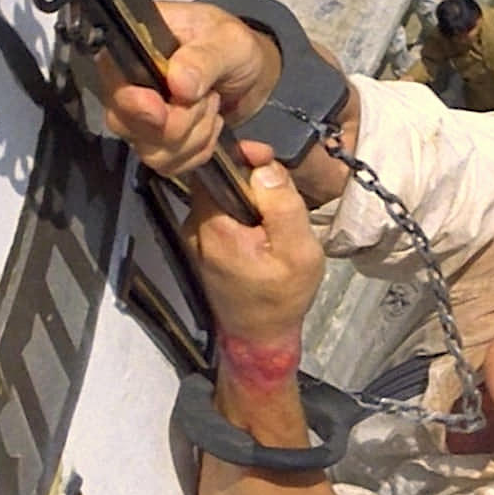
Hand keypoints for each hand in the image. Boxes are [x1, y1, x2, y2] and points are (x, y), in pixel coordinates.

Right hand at [98, 1, 280, 176]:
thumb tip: (179, 83)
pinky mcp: (159, 144)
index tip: (161, 111)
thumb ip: (204, 59)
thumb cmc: (232, 45)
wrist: (249, 71)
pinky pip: (171, 166)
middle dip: (178, 123)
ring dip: (195, 136)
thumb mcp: (227, 40)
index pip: (113, 84)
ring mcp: (141, 119)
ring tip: (213, 106)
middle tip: (208, 96)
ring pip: (153, 153)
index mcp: (135, 49)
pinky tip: (213, 127)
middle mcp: (129, 87)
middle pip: (127, 126)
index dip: (133, 104)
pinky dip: (200, 151)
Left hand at [184, 143, 324, 353]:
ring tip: (275, 216)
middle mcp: (195, 226)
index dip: (244, 158)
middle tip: (280, 193)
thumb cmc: (281, 297)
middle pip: (220, 180)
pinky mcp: (203, 246)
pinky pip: (223, 214)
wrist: (260, 336)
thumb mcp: (298, 251)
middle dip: (251, 180)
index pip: (217, 168)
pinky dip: (243, 215)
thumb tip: (264, 166)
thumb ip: (282, 205)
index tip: (267, 158)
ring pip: (223, 196)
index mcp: (212, 225)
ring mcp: (196, 237)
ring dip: (249, 198)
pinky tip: (263, 232)